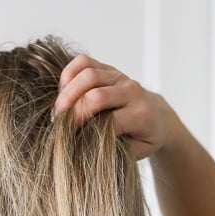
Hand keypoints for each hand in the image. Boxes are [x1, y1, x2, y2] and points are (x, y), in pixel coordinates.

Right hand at [52, 54, 174, 160]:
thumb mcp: (135, 153)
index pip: (108, 121)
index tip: (69, 142)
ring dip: (68, 92)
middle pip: (96, 95)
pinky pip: (85, 62)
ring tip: (58, 109)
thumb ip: (115, 151)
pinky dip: (69, 73)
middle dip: (73, 112)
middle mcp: (132, 92)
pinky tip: (63, 89)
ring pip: (89, 74)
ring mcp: (120, 77)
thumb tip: (85, 151)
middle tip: (58, 125)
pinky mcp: (109, 69)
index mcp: (140, 115)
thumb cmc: (143, 138)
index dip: (85, 132)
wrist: (157, 116)